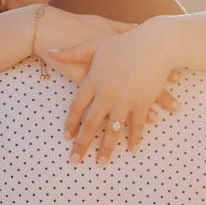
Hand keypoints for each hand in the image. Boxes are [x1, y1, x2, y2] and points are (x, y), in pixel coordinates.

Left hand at [48, 17, 180, 165]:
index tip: (67, 138)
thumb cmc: (124, 42)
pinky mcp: (143, 103)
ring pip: (113, 131)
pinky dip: (135, 139)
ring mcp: (126, 101)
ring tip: (101, 163)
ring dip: (107, 149)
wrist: (156, 43)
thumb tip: (49, 51)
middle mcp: (107, 94)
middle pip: (91, 125)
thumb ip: (71, 52)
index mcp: (94, 81)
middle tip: (75, 161)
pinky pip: (137, 126)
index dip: (71, 124)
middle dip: (82, 145)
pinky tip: (132, 150)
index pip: (77, 108)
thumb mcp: (95, 45)